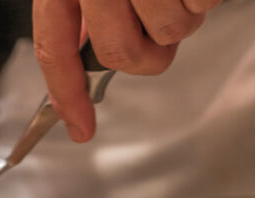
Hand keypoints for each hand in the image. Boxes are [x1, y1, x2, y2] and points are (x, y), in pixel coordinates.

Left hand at [34, 0, 221, 142]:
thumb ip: (78, 18)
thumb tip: (77, 72)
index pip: (53, 52)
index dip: (67, 96)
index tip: (79, 128)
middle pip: (121, 55)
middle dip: (143, 54)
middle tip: (149, 29)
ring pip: (169, 33)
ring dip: (179, 20)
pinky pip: (201, 7)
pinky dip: (201, 0)